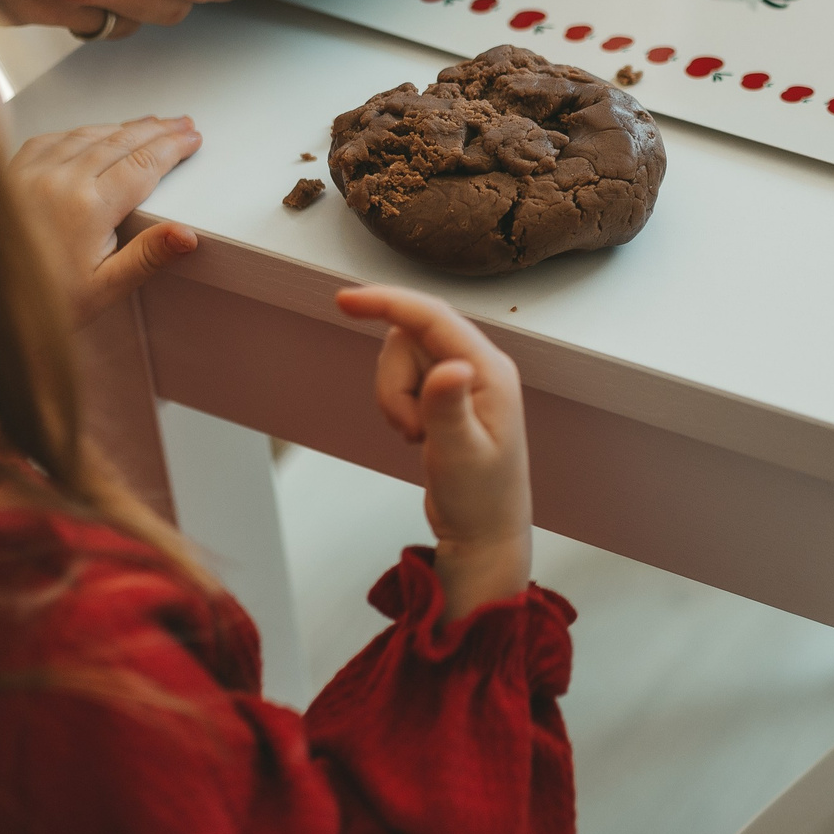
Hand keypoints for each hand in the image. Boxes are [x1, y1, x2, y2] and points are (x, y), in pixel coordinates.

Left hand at [9, 116, 203, 322]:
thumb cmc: (41, 301)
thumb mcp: (105, 288)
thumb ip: (148, 256)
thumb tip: (185, 235)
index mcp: (87, 208)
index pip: (144, 165)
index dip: (172, 149)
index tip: (190, 140)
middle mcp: (58, 181)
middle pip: (120, 142)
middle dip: (156, 130)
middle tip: (180, 124)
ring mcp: (31, 173)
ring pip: (88, 134)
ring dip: (122, 127)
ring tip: (147, 124)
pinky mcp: (11, 173)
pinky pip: (53, 138)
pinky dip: (81, 131)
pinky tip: (93, 132)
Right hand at [338, 285, 533, 619]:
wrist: (484, 533)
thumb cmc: (480, 499)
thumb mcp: (460, 456)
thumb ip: (448, 408)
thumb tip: (450, 366)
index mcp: (490, 370)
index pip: (432, 318)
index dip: (388, 302)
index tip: (343, 300)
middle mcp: (479, 365)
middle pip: (409, 338)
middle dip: (392, 382)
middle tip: (411, 431)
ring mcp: (462, 379)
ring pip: (401, 360)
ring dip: (394, 398)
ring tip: (418, 438)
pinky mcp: (446, 395)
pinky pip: (404, 380)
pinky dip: (398, 406)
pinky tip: (420, 438)